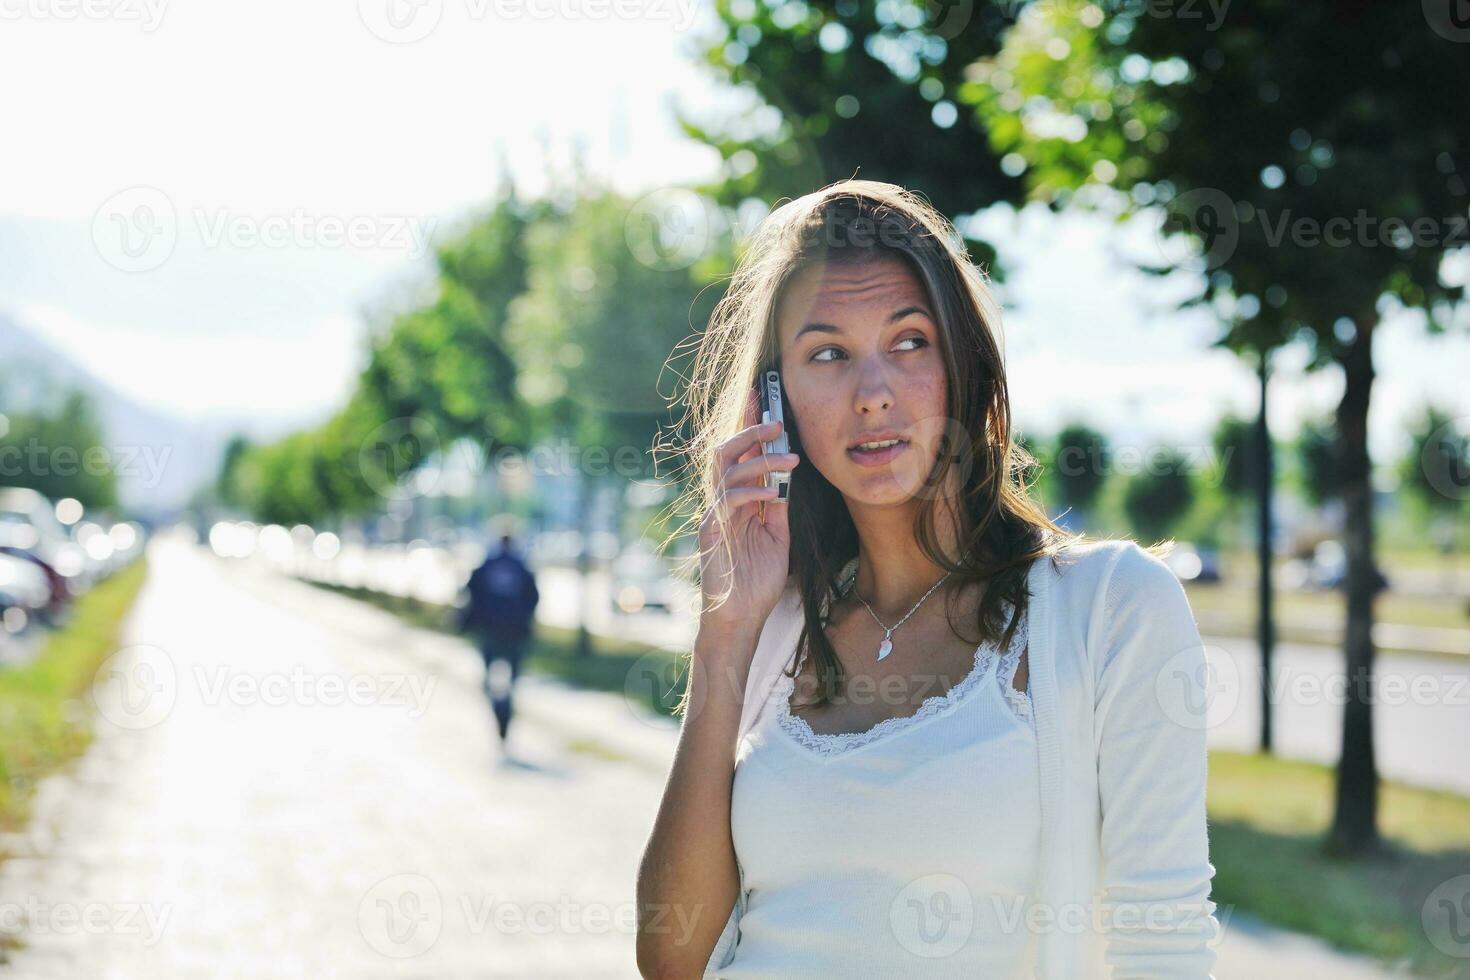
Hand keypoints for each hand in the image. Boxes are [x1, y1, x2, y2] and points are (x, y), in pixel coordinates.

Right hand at [697, 387, 800, 649]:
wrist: (738, 617)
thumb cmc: (755, 581)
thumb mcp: (776, 537)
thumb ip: (776, 507)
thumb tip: (787, 477)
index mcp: (736, 501)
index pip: (740, 456)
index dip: (748, 426)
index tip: (764, 398)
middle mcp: (721, 503)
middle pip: (726, 452)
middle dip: (750, 431)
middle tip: (777, 420)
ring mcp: (714, 516)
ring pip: (727, 470)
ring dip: (760, 459)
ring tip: (790, 458)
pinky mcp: (711, 532)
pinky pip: (729, 500)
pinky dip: (752, 491)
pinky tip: (773, 492)